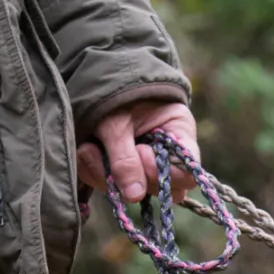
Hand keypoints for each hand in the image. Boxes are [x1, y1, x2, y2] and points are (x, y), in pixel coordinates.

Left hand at [81, 101, 198, 204]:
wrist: (92, 77)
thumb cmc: (114, 94)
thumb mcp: (117, 122)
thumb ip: (125, 158)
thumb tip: (134, 195)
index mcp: (178, 136)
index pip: (187, 174)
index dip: (165, 173)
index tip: (141, 154)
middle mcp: (166, 157)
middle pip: (162, 188)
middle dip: (134, 177)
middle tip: (115, 154)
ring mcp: (143, 168)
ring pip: (134, 193)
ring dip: (107, 176)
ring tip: (90, 149)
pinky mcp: (121, 174)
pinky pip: (110, 188)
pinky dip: (94, 173)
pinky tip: (86, 152)